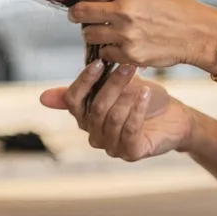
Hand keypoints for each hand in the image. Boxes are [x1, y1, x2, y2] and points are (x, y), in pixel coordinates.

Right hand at [39, 61, 194, 161]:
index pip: (72, 101)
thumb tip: (42, 98)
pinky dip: (137, 110)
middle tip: (128, 65)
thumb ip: (86, 86)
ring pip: (111, 119)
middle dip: (111, 85)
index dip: (84, 82)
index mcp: (85, 118)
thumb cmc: (144, 100)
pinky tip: (146, 94)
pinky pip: (129, 130)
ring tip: (140, 82)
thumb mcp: (115, 87)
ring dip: (126, 96)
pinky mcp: (131, 153)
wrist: (175, 117)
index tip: (100, 62)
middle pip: (94, 108)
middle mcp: (94, 135)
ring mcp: (112, 147)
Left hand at [44, 0, 216, 70]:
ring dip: (94, 34)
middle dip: (76, 16)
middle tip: (80, 17)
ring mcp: (125, 34)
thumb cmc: (170, 10)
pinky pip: (104, 54)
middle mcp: (123, 10)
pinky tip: (124, 46)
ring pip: (89, 35)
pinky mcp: (129, 55)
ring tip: (113, 32)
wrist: (195, 33)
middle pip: (80, 13)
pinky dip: (108, 51)